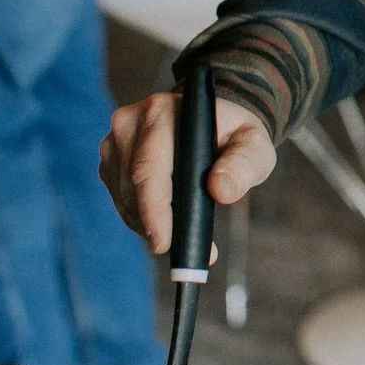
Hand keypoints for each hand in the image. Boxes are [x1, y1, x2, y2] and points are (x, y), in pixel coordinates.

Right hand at [99, 93, 276, 254]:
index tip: (164, 244)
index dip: (154, 209)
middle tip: (188, 253)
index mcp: (163, 111)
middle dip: (157, 226)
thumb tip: (221, 191)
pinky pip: (121, 201)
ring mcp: (115, 142)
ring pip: (125, 199)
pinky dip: (143, 219)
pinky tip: (168, 223)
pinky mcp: (111, 162)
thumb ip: (243, 165)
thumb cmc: (235, 135)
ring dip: (151, 225)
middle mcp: (130, 122)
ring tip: (185, 238)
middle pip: (133, 188)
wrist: (214, 124)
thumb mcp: (253, 145)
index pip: (150, 167)